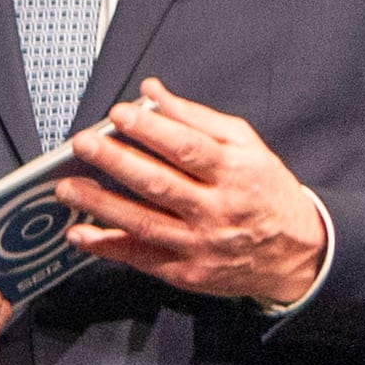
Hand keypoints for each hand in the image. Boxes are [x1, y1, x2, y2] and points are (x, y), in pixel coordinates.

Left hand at [61, 81, 331, 305]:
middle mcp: (217, 210)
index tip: (118, 114)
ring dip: (100, 205)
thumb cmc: (265, 191)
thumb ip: (196, 118)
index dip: (150, 131)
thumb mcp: (247, 147)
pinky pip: (140, 257)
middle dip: (116, 162)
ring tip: (67, 187)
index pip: (187, 149)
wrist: (297, 252)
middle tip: (82, 144)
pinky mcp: (186, 272)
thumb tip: (151, 92)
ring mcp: (200, 244)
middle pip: (159, 184)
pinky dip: (106, 246)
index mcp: (235, 172)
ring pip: (143, 222)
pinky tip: (79, 233)